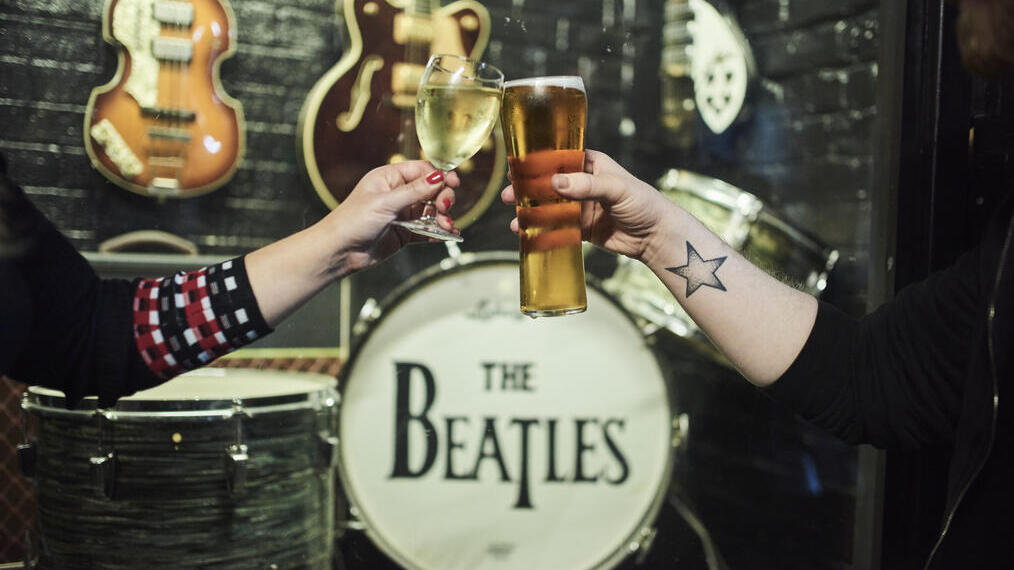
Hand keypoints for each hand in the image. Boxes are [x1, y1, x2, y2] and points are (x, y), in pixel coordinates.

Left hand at [327, 161, 459, 271]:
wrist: (339, 251)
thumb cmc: (352, 221)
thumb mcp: (386, 202)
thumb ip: (415, 191)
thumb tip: (439, 177)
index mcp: (389, 178)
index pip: (422, 170)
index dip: (440, 176)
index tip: (453, 183)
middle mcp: (397, 194)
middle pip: (431, 190)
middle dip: (442, 199)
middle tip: (444, 209)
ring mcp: (402, 214)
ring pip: (431, 212)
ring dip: (442, 218)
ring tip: (446, 226)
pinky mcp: (405, 233)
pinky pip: (427, 230)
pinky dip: (438, 232)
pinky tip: (448, 235)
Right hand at [501, 150, 670, 261]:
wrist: (656, 236)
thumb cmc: (643, 203)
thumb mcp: (616, 188)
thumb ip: (587, 185)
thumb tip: (556, 183)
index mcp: (591, 165)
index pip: (559, 158)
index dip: (537, 162)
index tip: (516, 166)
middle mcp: (583, 184)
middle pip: (548, 184)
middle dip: (527, 189)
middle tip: (507, 195)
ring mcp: (581, 207)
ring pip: (549, 207)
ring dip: (530, 212)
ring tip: (514, 219)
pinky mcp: (582, 228)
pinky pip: (556, 228)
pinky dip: (541, 231)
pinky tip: (526, 234)